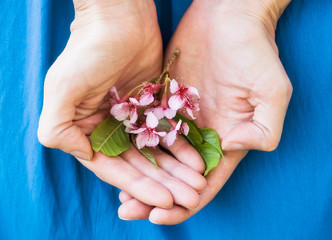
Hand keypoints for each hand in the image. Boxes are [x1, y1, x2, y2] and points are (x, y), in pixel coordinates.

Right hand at [38, 0, 205, 209]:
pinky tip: (197, 162)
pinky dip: (182, 147)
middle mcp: (108, 127)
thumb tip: (82, 155)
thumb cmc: (89, 50)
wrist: (120, 17)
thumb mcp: (63, 88)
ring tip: (197, 185)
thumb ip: (58, 128)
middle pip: (139, 164)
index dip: (138, 187)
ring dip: (176, 170)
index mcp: (86, 129)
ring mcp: (133, 117)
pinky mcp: (153, 105)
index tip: (163, 201)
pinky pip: (169, 131)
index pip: (113, 168)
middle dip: (163, 184)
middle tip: (189, 198)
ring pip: (156, 152)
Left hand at [117, 0, 291, 222]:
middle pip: (176, 176)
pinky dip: (133, 146)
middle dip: (154, 196)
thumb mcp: (271, 92)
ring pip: (158, 157)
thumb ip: (263, 129)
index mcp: (227, 140)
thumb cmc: (254, 52)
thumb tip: (236, 149)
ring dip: (141, 177)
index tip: (159, 215)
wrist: (228, 17)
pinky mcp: (163, 100)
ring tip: (118, 195)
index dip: (183, 204)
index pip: (204, 184)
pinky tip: (116, 158)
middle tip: (127, 210)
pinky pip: (146, 129)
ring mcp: (180, 118)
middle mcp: (201, 134)